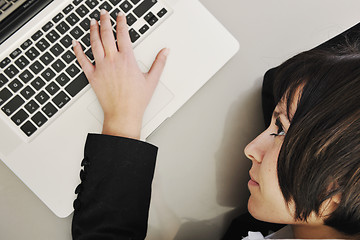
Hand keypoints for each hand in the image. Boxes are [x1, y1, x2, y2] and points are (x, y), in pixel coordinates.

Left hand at [73, 10, 168, 138]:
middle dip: (105, 21)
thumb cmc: (136, 100)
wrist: (123, 114)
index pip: (123, 34)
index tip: (120, 16)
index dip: (121, 22)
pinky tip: (75, 43)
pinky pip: (82, 60)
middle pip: (106, 34)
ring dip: (93, 30)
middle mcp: (112, 60)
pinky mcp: (92, 76)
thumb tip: (165, 51)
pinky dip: (78, 50)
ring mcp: (101, 67)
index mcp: (127, 59)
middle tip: (104, 13)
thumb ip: (159, 63)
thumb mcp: (152, 80)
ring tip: (93, 22)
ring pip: (94, 43)